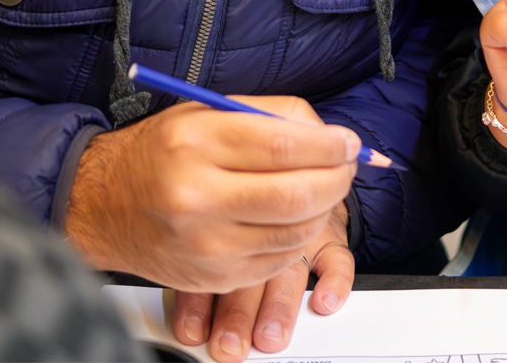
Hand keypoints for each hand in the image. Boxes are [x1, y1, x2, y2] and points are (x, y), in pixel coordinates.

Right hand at [64, 95, 359, 293]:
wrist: (104, 203)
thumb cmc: (165, 150)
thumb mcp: (212, 109)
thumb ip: (275, 115)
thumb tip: (332, 136)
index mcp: (198, 142)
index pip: (285, 146)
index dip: (331, 145)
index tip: (350, 142)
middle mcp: (197, 195)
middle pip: (296, 194)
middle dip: (338, 178)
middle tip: (349, 165)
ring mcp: (204, 243)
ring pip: (295, 231)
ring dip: (325, 208)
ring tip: (324, 188)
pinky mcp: (212, 276)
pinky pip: (278, 259)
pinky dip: (299, 236)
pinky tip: (294, 216)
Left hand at [171, 202, 354, 361]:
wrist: (298, 164)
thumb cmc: (250, 191)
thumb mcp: (216, 201)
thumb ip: (195, 233)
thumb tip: (169, 294)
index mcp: (230, 216)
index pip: (213, 260)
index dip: (200, 300)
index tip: (193, 332)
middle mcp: (264, 225)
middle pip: (250, 270)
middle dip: (239, 312)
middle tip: (230, 343)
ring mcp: (297, 231)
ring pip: (290, 271)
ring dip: (280, 306)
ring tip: (269, 335)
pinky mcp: (329, 235)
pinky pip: (337, 259)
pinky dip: (335, 281)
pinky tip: (325, 300)